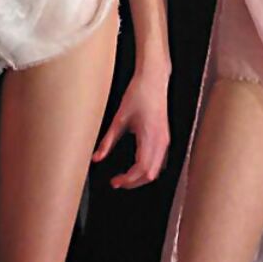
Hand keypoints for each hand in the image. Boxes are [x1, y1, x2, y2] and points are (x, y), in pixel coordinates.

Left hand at [92, 69, 169, 188]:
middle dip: (134, 182)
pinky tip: (137, 165)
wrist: (153, 79)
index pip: (141, 169)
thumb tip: (96, 158)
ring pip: (157, 169)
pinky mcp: (165, 136)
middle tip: (118, 182)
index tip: (114, 182)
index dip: (128, 180)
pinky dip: (149, 168)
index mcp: (150, 137)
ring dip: (142, 177)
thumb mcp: (119, 118)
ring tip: (125, 177)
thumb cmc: (138, 94)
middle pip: (151, 174)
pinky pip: (160, 161)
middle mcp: (161, 141)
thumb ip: (108, 141)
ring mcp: (165, 139)